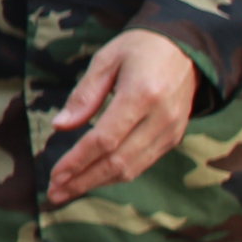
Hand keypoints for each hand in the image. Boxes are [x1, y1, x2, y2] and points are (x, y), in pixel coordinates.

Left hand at [48, 29, 198, 206]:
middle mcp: (161, 118)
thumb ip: (84, 94)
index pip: (105, 139)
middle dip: (83, 180)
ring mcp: (171, 130)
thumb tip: (60, 126)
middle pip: (118, 160)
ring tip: (67, 191)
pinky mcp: (174, 137)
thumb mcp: (106, 59)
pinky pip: (142, 163)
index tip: (56, 175)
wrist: (186, 49)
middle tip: (55, 193)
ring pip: (131, 168)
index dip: (78, 160)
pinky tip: (93, 178)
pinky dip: (116, 175)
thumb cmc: (139, 48)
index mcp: (142, 95)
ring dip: (98, 183)